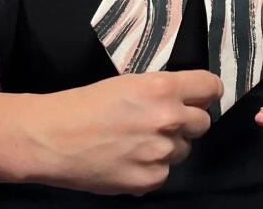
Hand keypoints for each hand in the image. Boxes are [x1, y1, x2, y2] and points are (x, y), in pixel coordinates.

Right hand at [23, 70, 220, 195]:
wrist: (52, 138)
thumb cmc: (84, 105)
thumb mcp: (128, 83)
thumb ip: (162, 90)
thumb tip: (186, 99)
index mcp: (162, 88)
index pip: (210, 87)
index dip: (206, 92)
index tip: (201, 97)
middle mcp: (168, 119)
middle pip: (202, 122)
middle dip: (186, 121)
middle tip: (159, 121)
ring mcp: (160, 152)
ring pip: (183, 149)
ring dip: (168, 145)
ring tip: (136, 141)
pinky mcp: (149, 179)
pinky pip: (164, 172)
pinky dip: (151, 167)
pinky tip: (127, 159)